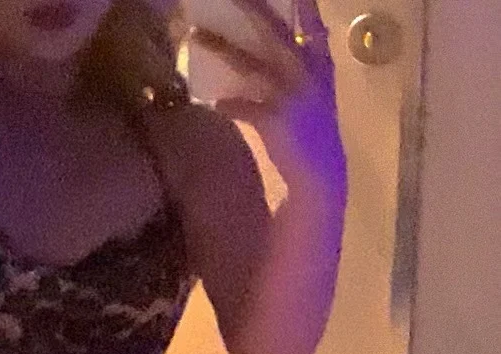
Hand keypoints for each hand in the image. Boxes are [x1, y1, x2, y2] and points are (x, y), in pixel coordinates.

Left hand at [192, 0, 346, 195]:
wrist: (321, 173)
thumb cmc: (314, 131)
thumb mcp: (319, 91)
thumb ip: (310, 61)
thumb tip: (308, 35)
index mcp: (320, 62)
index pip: (310, 20)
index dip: (299, 2)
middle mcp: (308, 73)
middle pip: (273, 31)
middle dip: (249, 9)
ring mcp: (292, 95)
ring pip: (251, 64)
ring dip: (221, 48)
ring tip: (195, 36)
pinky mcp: (276, 121)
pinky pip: (244, 106)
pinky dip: (228, 103)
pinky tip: (214, 101)